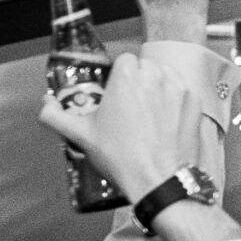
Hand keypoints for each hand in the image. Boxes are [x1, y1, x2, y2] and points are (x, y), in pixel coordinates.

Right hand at [37, 53, 199, 203]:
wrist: (159, 180)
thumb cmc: (121, 157)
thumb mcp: (81, 135)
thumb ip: (55, 116)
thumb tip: (45, 106)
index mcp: (127, 75)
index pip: (123, 60)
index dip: (118, 77)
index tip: (115, 94)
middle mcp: (155, 75)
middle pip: (145, 67)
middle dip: (138, 82)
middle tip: (130, 108)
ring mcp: (179, 88)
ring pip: (166, 77)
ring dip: (157, 88)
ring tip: (148, 115)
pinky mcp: (195, 103)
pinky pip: (183, 93)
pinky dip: (175, 103)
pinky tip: (165, 122)